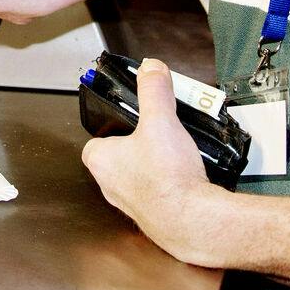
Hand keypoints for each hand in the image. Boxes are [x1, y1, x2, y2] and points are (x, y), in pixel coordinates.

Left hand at [80, 57, 221, 265]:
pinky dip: (170, 183)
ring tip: (177, 152)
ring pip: (139, 175)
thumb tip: (150, 68)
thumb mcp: (160, 121)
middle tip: (161, 132)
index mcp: (102, 161)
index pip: (97, 140)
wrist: (192, 221)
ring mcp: (132, 203)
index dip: (114, 127)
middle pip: (121, 156)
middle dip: (141, 144)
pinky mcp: (154, 216)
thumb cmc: (166, 178)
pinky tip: (187, 175)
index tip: (133, 119)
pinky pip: (158, 193)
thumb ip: (153, 91)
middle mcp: (111, 186)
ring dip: (156, 165)